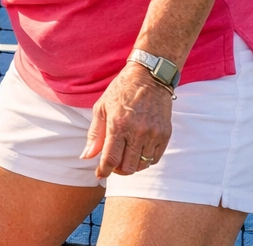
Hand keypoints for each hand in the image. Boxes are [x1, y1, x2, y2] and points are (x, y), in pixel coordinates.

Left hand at [82, 62, 172, 177]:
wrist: (149, 77)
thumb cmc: (121, 91)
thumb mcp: (101, 108)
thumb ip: (94, 134)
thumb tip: (87, 156)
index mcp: (117, 125)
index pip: (111, 158)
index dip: (104, 171)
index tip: (100, 175)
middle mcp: (137, 132)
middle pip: (128, 167)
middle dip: (117, 170)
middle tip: (112, 165)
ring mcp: (153, 134)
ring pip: (142, 165)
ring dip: (132, 166)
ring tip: (125, 156)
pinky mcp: (165, 134)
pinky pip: (155, 158)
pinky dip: (145, 160)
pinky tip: (138, 152)